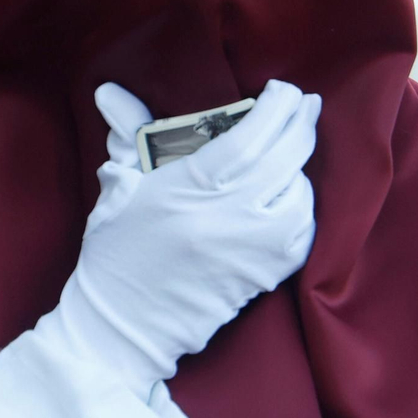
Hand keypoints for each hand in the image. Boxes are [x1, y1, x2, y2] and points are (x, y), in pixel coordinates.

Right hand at [40, 80, 321, 398]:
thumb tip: (111, 90)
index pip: (249, 138)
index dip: (275, 108)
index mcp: (189, 190)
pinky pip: (303, 232)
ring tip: (293, 150)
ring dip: (301, 168)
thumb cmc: (116, 253)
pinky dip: (302, 208)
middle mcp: (228, 218)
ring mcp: (253, 250)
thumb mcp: (119, 188)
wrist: (124, 327)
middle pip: (284, 159)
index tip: (283, 90)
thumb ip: (128, 133)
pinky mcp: (265, 277)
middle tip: (306, 104)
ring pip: (300, 195)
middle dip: (300, 125)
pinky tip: (292, 194)